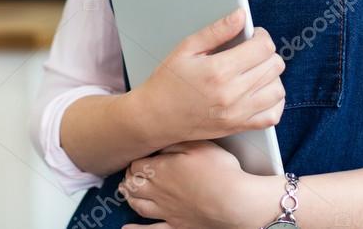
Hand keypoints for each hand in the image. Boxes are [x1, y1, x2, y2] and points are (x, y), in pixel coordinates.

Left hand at [120, 140, 261, 228]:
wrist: (236, 203)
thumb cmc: (220, 172)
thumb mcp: (198, 145)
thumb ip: (174, 142)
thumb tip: (160, 142)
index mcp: (161, 170)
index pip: (136, 165)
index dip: (135, 160)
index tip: (140, 157)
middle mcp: (159, 192)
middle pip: (133, 184)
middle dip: (129, 177)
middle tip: (131, 173)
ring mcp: (167, 211)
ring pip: (138, 205)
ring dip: (129, 197)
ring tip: (127, 192)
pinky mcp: (177, 226)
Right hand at [130, 8, 285, 144]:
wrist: (156, 117)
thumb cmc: (168, 82)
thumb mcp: (186, 48)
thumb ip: (217, 31)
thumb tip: (241, 16)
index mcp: (219, 70)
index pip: (263, 47)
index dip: (261, 36)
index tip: (253, 35)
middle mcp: (233, 93)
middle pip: (274, 66)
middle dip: (266, 53)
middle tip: (251, 51)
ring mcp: (238, 113)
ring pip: (278, 89)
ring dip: (271, 76)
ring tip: (255, 70)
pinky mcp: (239, 126)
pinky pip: (273, 115)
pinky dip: (273, 102)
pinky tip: (260, 92)